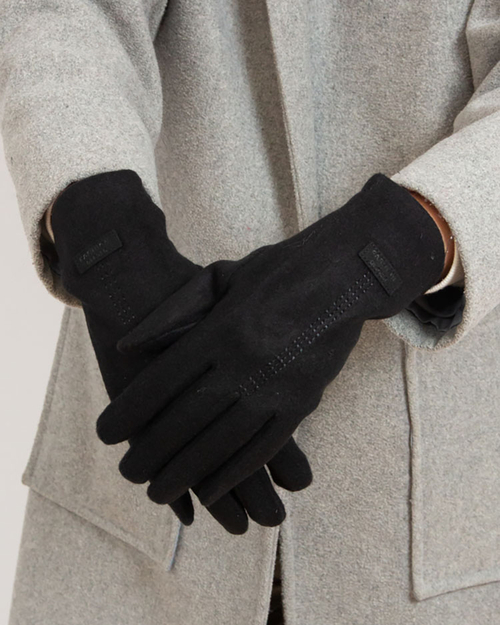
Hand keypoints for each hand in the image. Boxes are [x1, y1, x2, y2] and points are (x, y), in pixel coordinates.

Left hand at [50, 169, 311, 533]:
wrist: (344, 276)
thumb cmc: (276, 271)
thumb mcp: (221, 276)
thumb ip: (175, 309)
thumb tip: (128, 343)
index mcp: (221, 327)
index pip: (163, 380)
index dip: (130, 411)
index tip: (106, 433)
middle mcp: (246, 362)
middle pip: (187, 418)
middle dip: (152, 451)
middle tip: (128, 472)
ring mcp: (277, 386)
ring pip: (223, 442)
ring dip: (187, 472)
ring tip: (159, 491)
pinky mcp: (303, 402)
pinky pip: (265, 446)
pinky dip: (236, 473)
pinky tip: (212, 491)